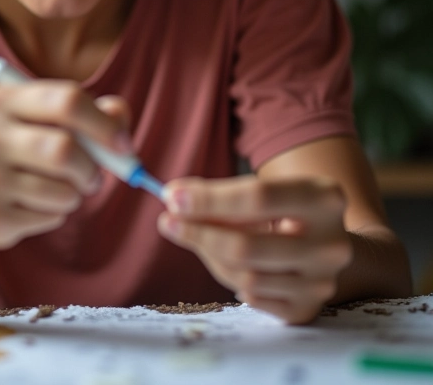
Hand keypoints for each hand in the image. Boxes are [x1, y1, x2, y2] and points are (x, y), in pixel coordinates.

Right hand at [0, 80, 131, 249]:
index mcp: (1, 100)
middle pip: (65, 150)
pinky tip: (33, 204)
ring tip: (58, 188)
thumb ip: (92, 112)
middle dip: (91, 168)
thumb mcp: (42, 115)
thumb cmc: (17, 143)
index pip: (66, 100)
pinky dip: (55, 213)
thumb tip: (121, 132)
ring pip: (62, 191)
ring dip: (74, 193)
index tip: (123, 146)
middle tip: (93, 176)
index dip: (104, 124)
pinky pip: (49, 217)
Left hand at [157, 175, 352, 323]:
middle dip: (199, 233)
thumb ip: (219, 193)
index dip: (210, 199)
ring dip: (210, 254)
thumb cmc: (283, 209)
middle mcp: (331, 244)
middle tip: (167, 221)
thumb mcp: (262, 190)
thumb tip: (174, 199)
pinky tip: (230, 261)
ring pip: (245, 276)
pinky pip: (252, 298)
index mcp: (324, 198)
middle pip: (247, 245)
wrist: (325, 243)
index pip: (258, 197)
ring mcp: (322, 281)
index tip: (172, 197)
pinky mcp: (308, 309)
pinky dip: (231, 277)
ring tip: (202, 237)